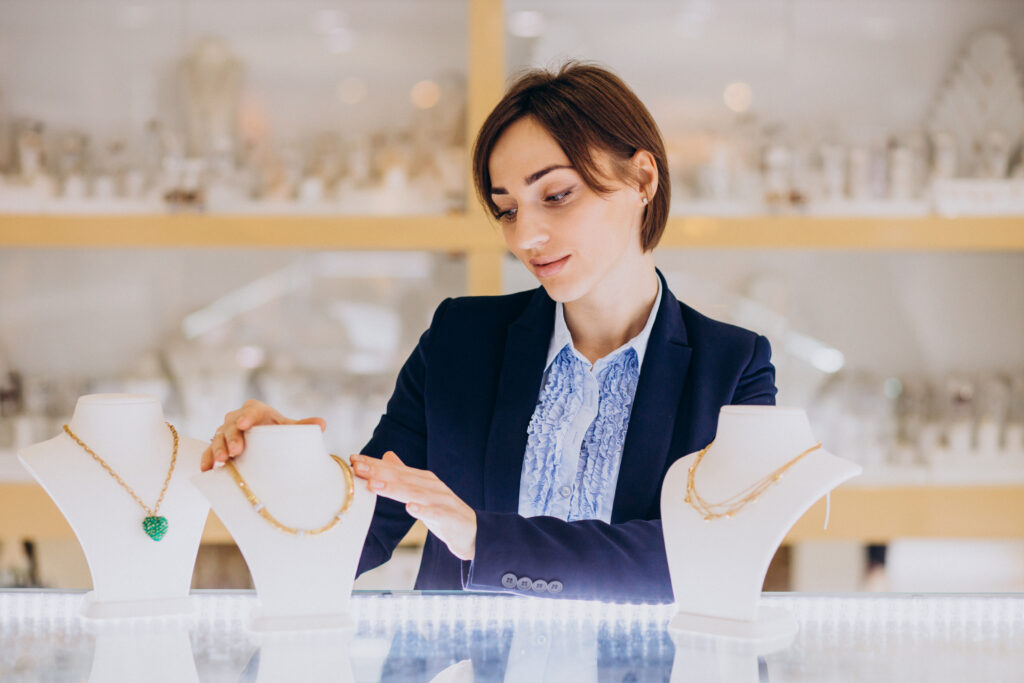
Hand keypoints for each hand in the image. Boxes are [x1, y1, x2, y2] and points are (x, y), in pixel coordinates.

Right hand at [200, 399, 325, 471]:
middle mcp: (236, 418)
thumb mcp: (287, 428)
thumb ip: (303, 427)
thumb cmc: (276, 431)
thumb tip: (322, 425)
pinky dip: (207, 459)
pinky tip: (206, 469)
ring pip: (218, 438)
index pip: (250, 411)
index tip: (245, 425)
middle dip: (233, 438)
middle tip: (237, 451)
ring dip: (218, 449)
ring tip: (222, 461)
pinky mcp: (217, 446)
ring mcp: (225, 432)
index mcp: (255, 410)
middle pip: (232, 425)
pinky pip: (209, 451)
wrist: (263, 441)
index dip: (246, 417)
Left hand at [351, 451, 476, 560]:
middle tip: (358, 468)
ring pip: (416, 493)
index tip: (353, 460)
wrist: (473, 532)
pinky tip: (411, 508)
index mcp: (423, 479)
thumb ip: (404, 474)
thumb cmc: (443, 511)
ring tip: (375, 486)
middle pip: (403, 478)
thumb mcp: (421, 491)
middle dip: (379, 472)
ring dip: (395, 489)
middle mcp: (432, 486)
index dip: (375, 464)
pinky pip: (436, 514)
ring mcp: (442, 501)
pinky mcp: (450, 518)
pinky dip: (424, 510)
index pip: (395, 469)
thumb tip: (386, 455)